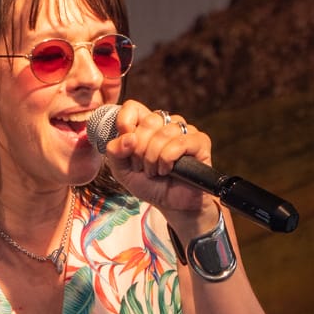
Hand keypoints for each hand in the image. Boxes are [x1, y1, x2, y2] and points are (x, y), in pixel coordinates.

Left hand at [102, 99, 217, 229]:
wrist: (171, 205)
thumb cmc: (149, 185)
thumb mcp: (122, 171)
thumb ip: (114, 152)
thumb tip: (127, 137)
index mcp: (146, 126)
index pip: (133, 107)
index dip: (125, 123)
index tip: (126, 146)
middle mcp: (166, 124)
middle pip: (148, 121)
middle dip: (140, 150)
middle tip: (142, 168)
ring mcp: (184, 131)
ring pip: (163, 134)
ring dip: (153, 159)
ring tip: (155, 172)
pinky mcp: (199, 142)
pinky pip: (178, 143)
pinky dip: (167, 160)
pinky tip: (167, 171)